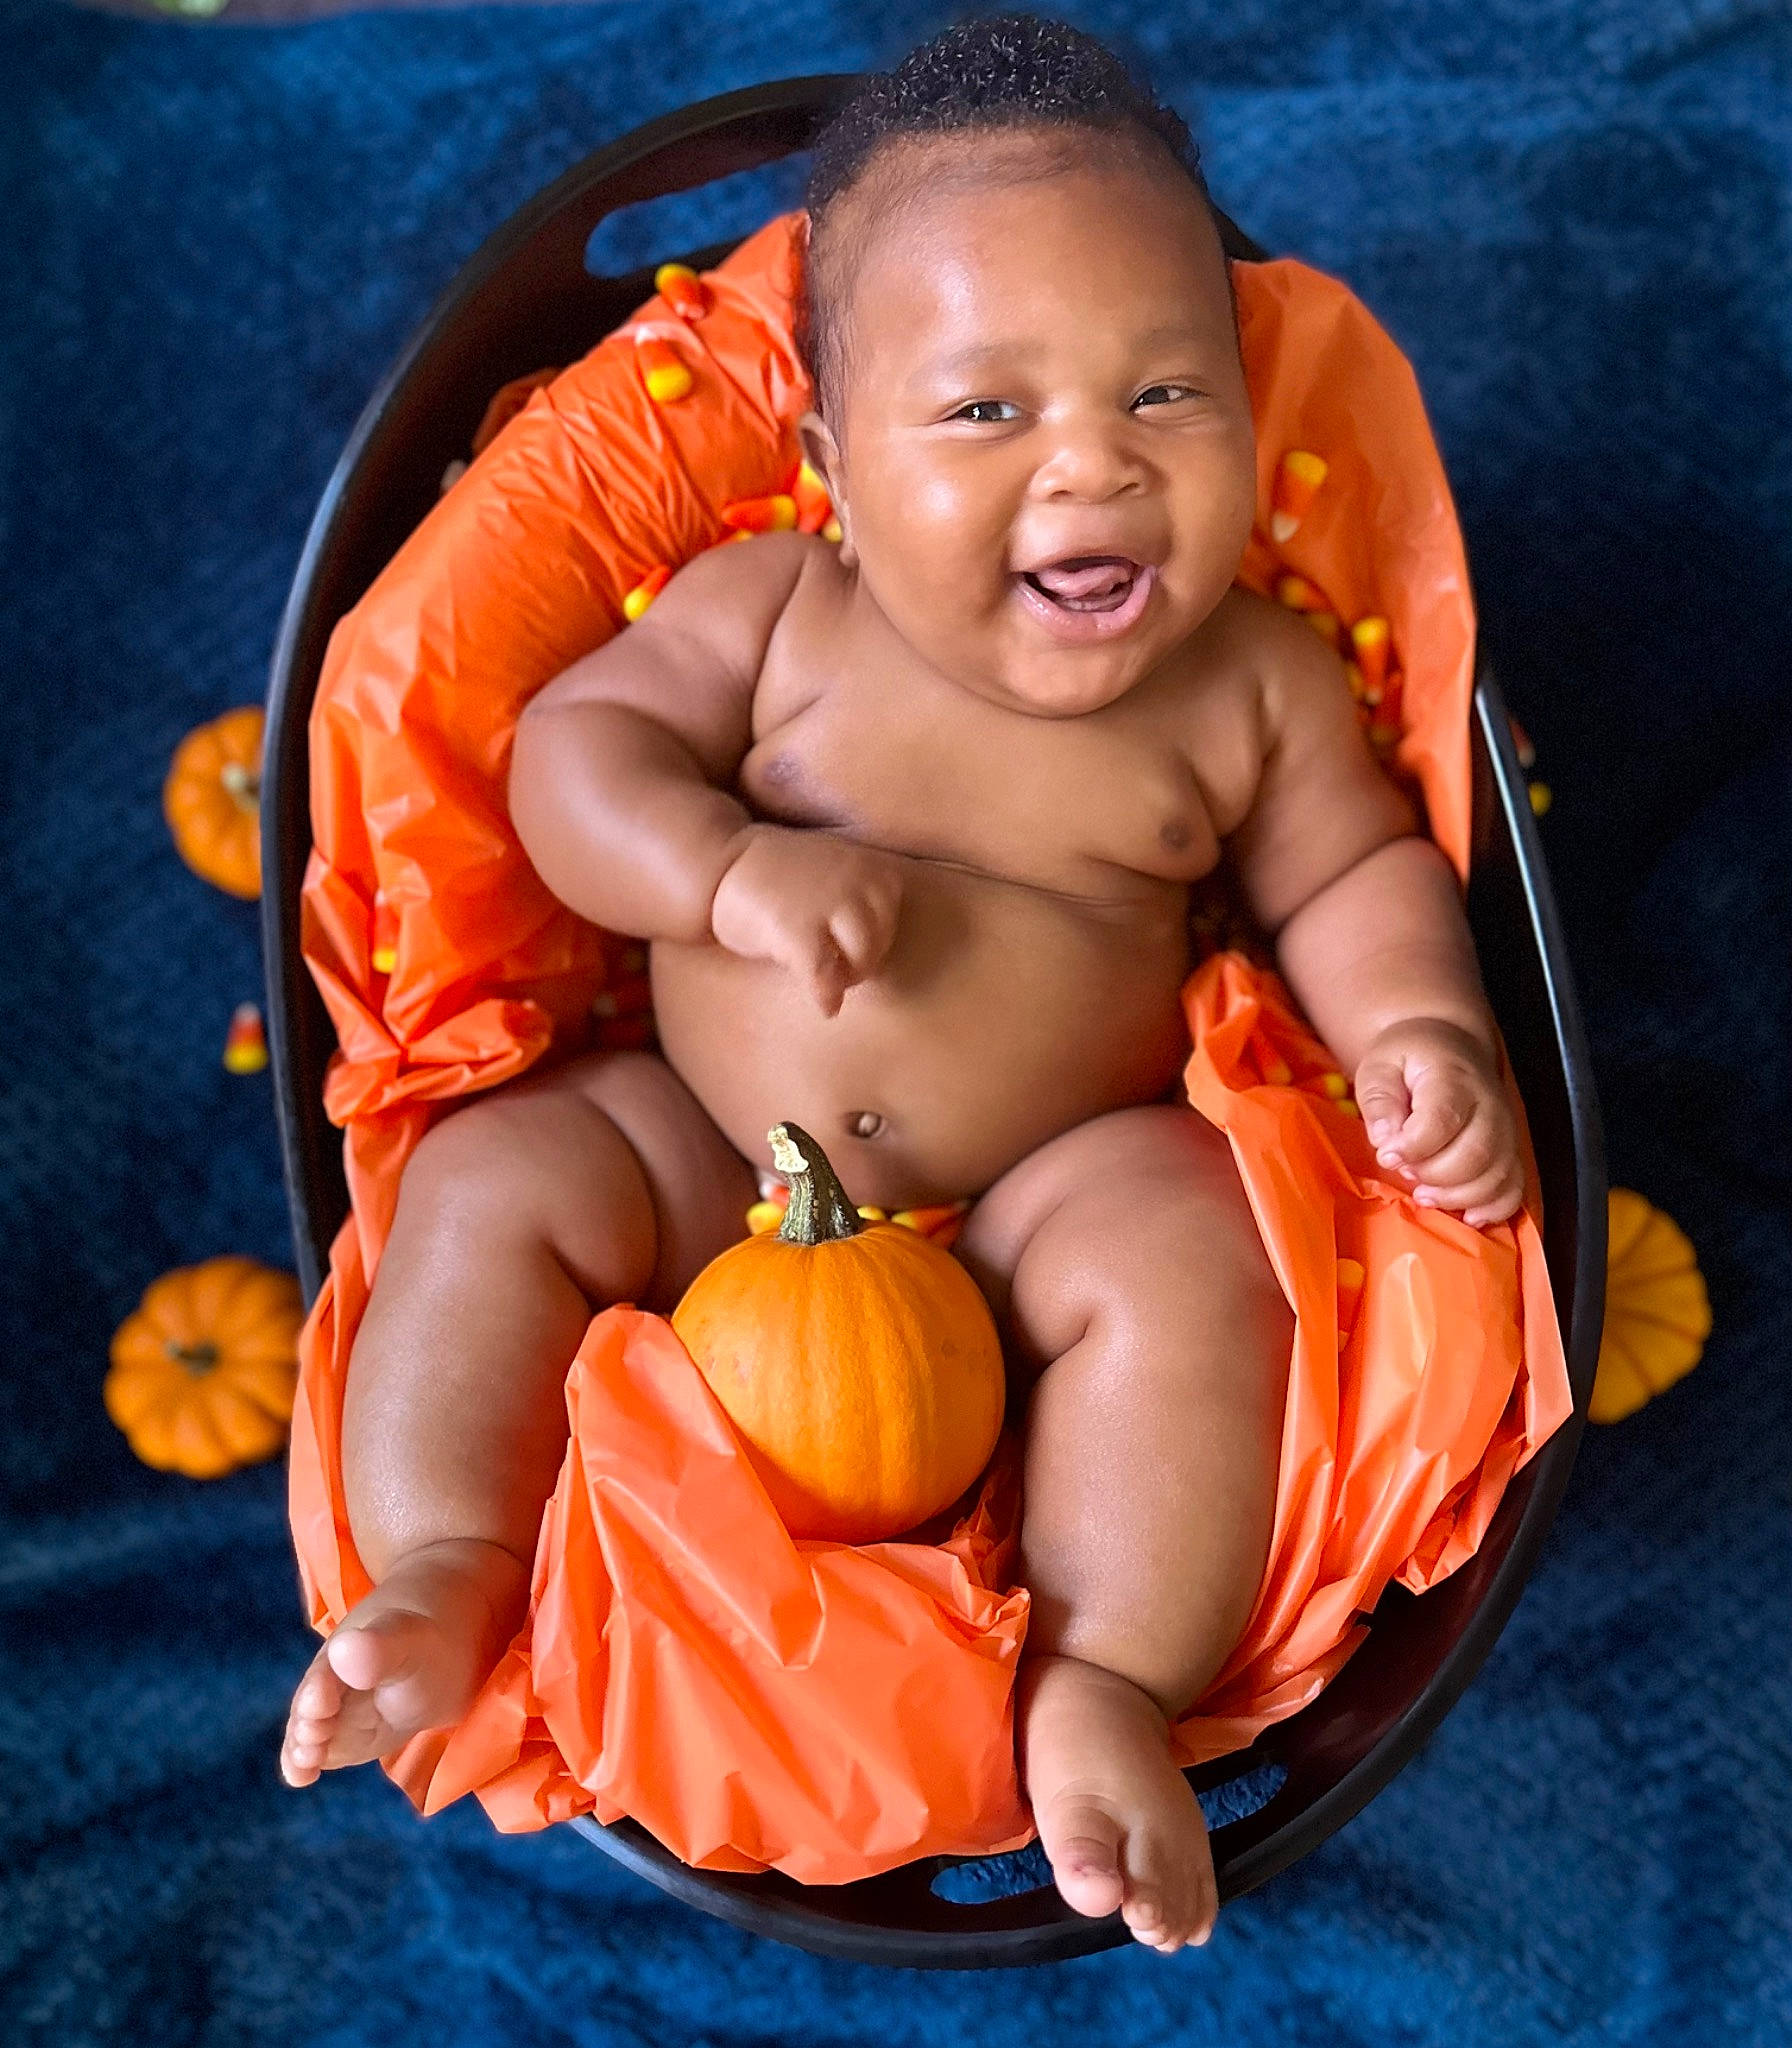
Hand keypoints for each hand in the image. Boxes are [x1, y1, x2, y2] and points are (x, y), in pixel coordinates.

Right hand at [710, 826, 902, 1015]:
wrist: (720, 862)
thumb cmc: (780, 875)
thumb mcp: (836, 867)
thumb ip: (865, 896)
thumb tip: (885, 951)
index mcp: (870, 866)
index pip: (891, 919)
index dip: (873, 943)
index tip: (846, 949)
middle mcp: (855, 880)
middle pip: (880, 943)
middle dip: (861, 964)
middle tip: (836, 970)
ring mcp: (826, 903)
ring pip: (863, 959)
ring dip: (847, 979)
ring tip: (827, 982)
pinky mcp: (796, 929)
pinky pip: (825, 976)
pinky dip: (827, 996)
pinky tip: (825, 1007)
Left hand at [1353, 1019, 1522, 1226]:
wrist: (1450, 1048)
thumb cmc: (1409, 1060)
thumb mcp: (1380, 1066)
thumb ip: (1379, 1100)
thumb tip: (1385, 1140)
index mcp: (1453, 1078)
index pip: (1441, 1120)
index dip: (1412, 1147)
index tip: (1387, 1155)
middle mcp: (1489, 1105)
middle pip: (1474, 1154)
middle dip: (1434, 1175)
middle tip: (1406, 1172)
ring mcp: (1505, 1131)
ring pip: (1495, 1177)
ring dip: (1457, 1197)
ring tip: (1424, 1195)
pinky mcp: (1509, 1151)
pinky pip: (1513, 1188)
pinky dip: (1493, 1209)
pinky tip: (1466, 1215)